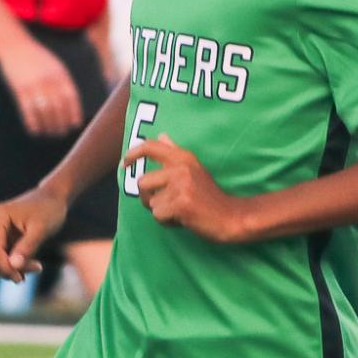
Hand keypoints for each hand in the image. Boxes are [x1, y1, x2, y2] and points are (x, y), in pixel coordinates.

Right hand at [0, 32, 82, 138]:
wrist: (15, 46)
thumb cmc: (36, 58)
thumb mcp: (55, 66)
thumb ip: (63, 83)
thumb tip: (70, 106)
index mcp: (60, 74)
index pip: (71, 98)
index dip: (74, 114)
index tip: (74, 125)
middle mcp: (49, 80)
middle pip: (59, 108)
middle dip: (61, 124)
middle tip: (60, 133)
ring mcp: (34, 85)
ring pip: (45, 112)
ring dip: (48, 126)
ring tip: (49, 133)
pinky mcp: (20, 89)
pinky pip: (28, 110)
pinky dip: (33, 123)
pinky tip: (35, 130)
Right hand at [0, 182, 69, 281]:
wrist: (51, 200)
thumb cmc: (48, 211)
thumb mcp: (41, 230)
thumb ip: (27, 248)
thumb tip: (13, 266)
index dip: (4, 267)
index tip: (21, 279)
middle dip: (12, 268)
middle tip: (37, 269)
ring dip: (14, 268)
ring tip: (37, 267)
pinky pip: (1, 257)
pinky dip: (15, 264)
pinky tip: (32, 265)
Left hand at [124, 135, 246, 243]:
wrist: (231, 217)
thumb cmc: (210, 196)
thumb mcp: (194, 168)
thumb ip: (175, 152)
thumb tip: (162, 135)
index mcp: (183, 157)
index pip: (151, 147)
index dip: (133, 153)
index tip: (125, 163)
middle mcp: (181, 168)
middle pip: (142, 183)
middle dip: (148, 198)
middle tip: (165, 205)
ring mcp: (181, 185)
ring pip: (150, 202)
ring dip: (161, 212)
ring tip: (179, 212)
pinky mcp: (181, 204)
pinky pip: (158, 216)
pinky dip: (167, 222)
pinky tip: (183, 220)